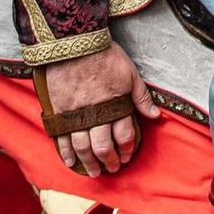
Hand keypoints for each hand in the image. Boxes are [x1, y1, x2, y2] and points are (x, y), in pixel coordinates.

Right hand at [41, 44, 161, 173]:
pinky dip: (65, 153)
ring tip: (93, 172)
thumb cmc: (105, 55)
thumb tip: (155, 116)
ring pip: (83, 147)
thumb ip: (141, 98)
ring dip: (89, 163)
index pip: (124, 136)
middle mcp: (96, 114)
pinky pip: (61, 137)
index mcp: (116, 105)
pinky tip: (70, 162)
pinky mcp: (59, 111)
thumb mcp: (130, 73)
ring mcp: (75, 114)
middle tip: (111, 169)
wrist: (74, 42)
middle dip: (109, 161)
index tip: (127, 157)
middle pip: (103, 147)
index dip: (127, 150)